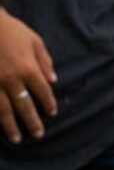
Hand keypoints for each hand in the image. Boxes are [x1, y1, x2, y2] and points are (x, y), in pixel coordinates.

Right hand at [0, 11, 56, 143]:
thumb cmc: (13, 31)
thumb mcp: (35, 41)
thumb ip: (44, 61)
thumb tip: (53, 80)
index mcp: (28, 68)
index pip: (42, 91)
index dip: (48, 103)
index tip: (52, 113)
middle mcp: (12, 79)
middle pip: (24, 105)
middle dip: (31, 121)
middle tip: (38, 134)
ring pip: (3, 110)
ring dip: (10, 126)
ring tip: (16, 138)